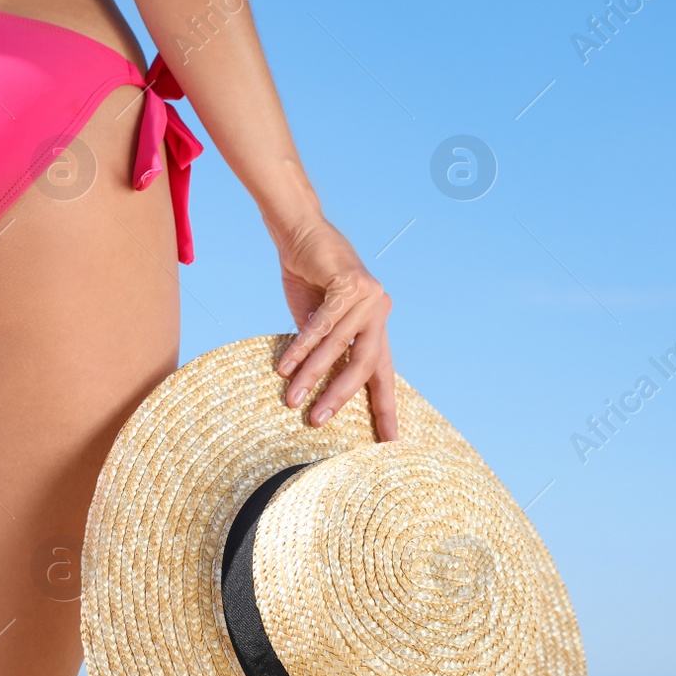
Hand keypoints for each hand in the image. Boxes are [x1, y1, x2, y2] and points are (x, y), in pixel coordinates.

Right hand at [273, 217, 397, 440]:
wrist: (301, 233)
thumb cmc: (309, 279)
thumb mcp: (320, 321)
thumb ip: (327, 349)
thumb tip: (318, 391)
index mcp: (376, 325)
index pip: (383, 373)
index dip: (386, 408)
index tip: (391, 442)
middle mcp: (379, 310)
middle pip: (364, 364)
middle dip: (340, 397)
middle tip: (319, 423)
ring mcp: (367, 295)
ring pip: (337, 345)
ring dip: (312, 375)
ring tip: (292, 399)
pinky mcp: (348, 283)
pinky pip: (322, 323)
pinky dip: (301, 346)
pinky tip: (285, 366)